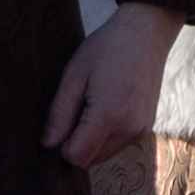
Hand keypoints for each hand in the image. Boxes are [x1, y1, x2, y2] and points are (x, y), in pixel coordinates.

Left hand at [44, 0, 175, 166]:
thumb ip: (60, 114)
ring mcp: (140, 130)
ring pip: (104, 155)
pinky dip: (107, 135)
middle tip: (76, 109)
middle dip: (76, 144)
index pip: (77, 157)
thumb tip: (48, 144)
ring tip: (92, 105)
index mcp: (108, 116)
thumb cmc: (106, 48)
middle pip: (90, 160)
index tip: (60, 122)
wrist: (145, 33)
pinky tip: (107, 106)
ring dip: (92, 141)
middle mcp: (128, 130)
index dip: (62, 145)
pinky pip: (118, 145)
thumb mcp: (74, 75)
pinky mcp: (146, 128)